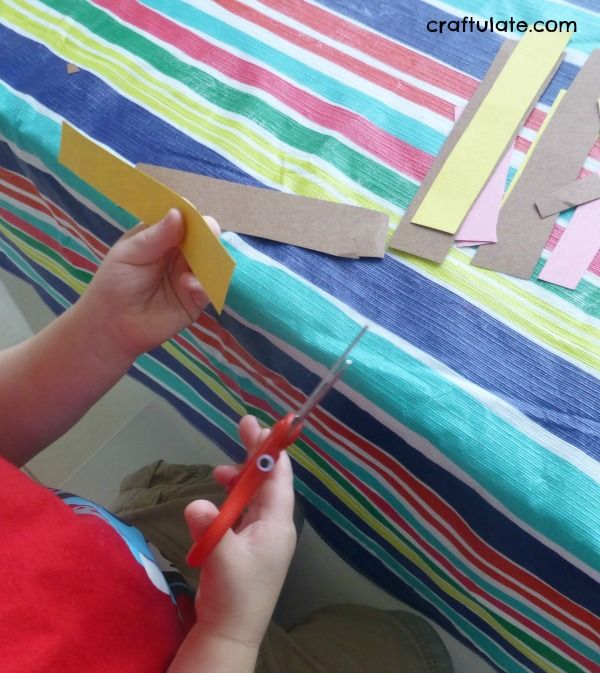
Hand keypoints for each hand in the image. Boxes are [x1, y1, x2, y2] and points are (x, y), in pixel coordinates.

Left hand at [78, 209, 219, 361]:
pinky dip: (204, 285)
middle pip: (204, 237)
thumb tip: (179, 212)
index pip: (184, 217)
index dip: (189, 214)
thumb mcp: (130, 254)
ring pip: (212, 261)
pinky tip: (187, 285)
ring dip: (209, 260)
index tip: (190, 214)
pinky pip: (210, 288)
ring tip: (193, 265)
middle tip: (203, 238)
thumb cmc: (115, 283)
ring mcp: (191, 274)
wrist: (112, 324)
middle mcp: (181, 252)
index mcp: (163, 235)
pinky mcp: (196, 298)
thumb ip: (156, 236)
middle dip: (206, 236)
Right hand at [184, 416, 296, 648]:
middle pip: (268, 480)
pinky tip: (218, 496)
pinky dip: (233, 497)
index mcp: (276, 523)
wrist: (231, 633)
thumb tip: (196, 504)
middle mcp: (273, 525)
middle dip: (256, 454)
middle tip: (244, 425)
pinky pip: (244, 510)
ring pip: (255, 494)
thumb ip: (211, 529)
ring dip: (241, 478)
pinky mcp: (247, 544)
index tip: (260, 425)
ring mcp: (260, 535)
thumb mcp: (223, 560)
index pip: (278, 477)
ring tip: (219, 473)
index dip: (270, 450)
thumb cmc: (235, 596)